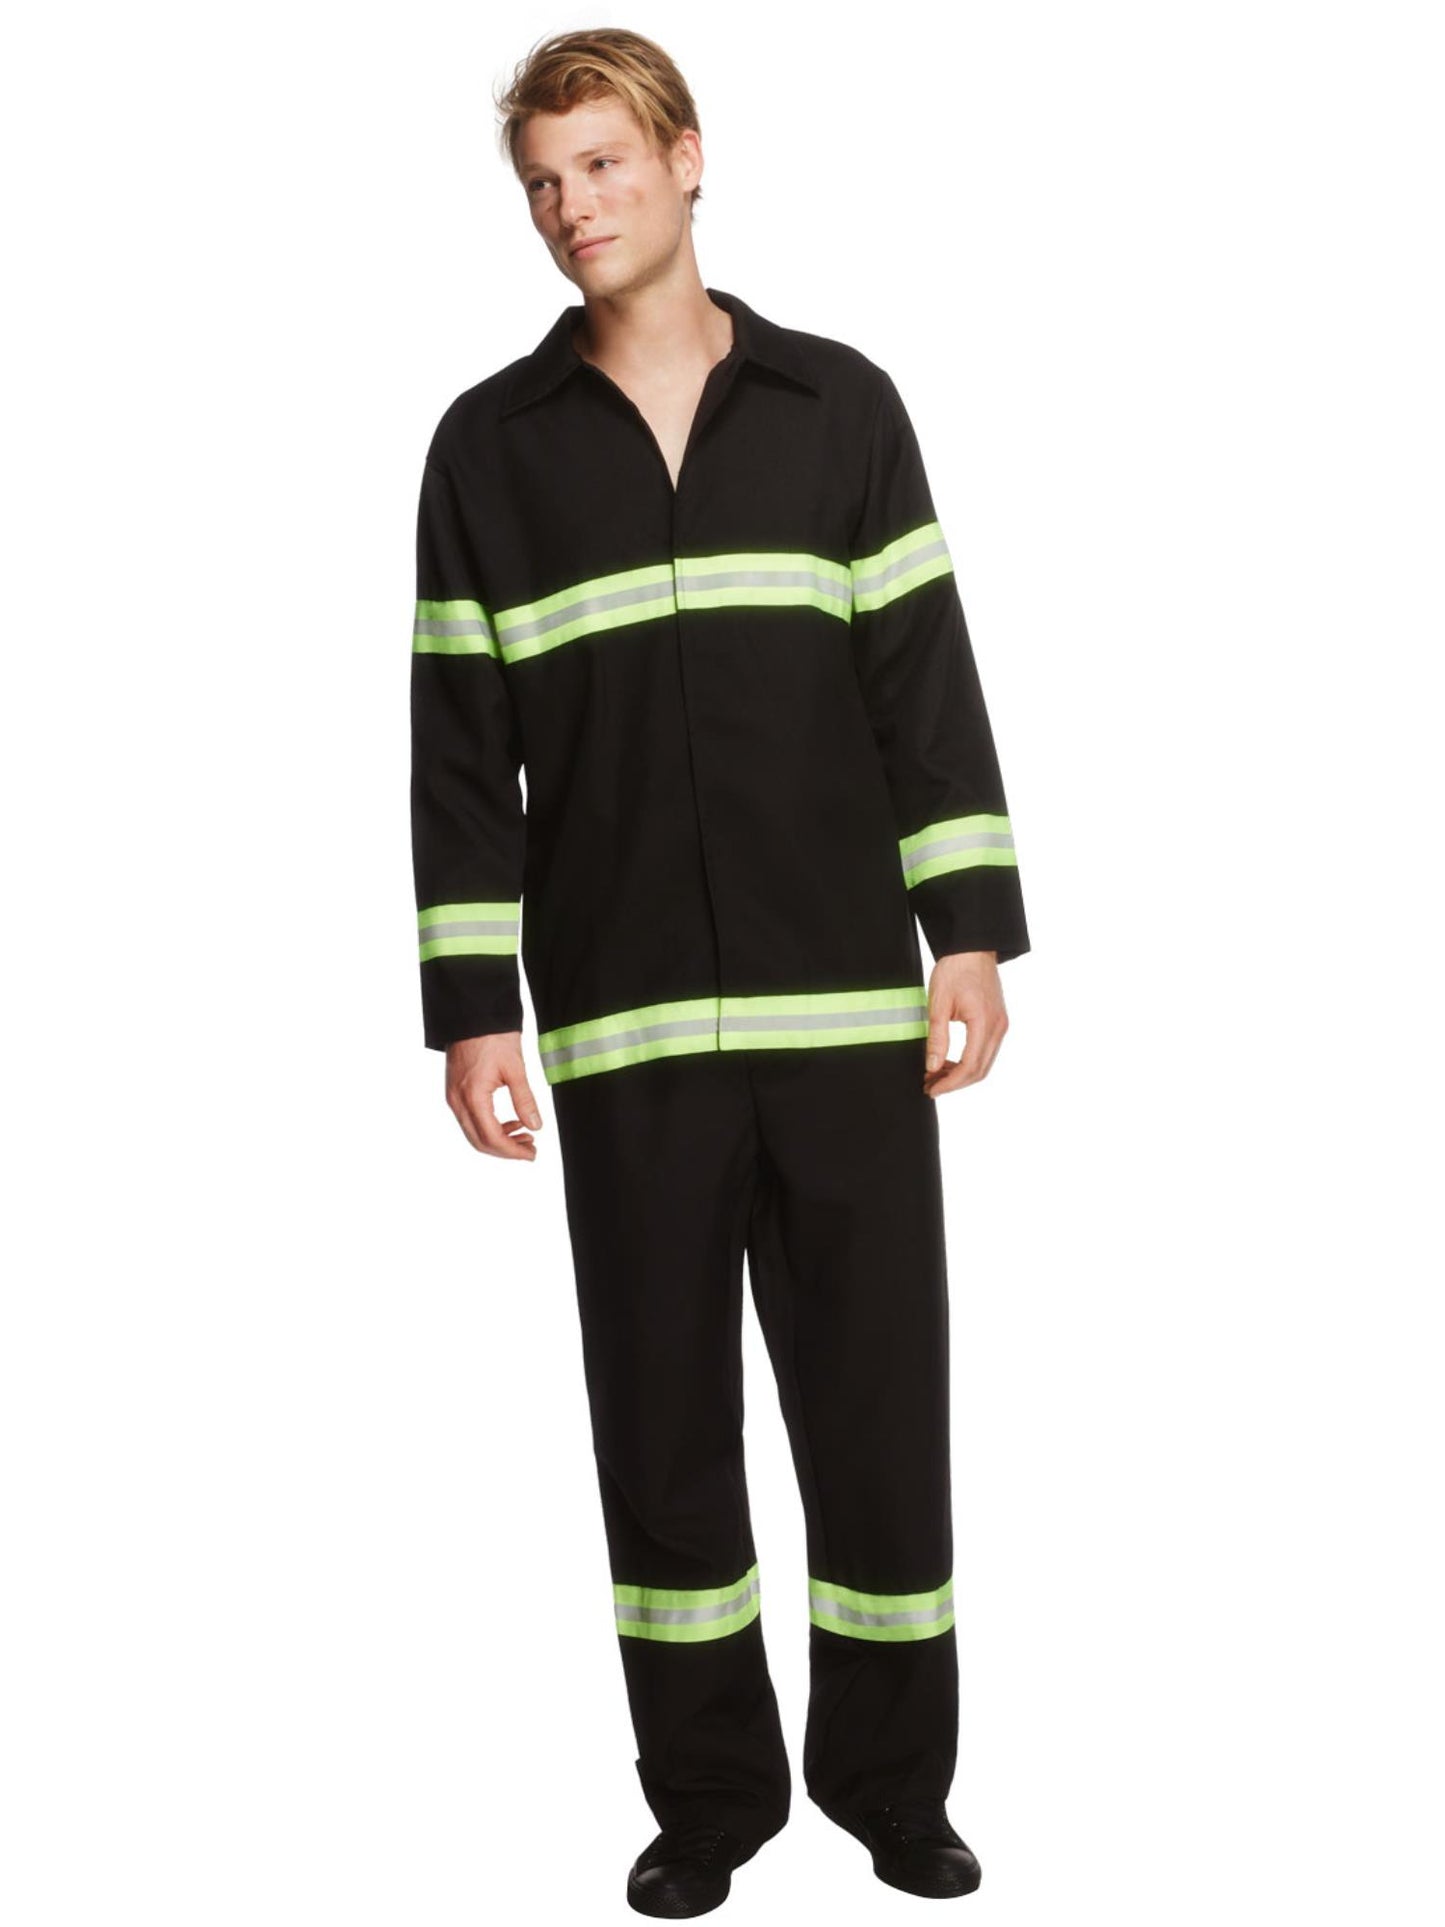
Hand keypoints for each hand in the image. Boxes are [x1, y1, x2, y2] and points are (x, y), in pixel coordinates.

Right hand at [444, 1032, 544, 1158]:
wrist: (473, 1014)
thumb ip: (525, 1100)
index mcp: (472, 1096)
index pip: (491, 1138)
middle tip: (530, 1148)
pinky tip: (510, 1122)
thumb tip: (535, 1126)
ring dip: (498, 1140)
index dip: (512, 1152)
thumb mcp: (515, 1068)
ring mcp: (453, 1097)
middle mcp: (457, 1101)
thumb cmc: (493, 1036)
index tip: (531, 1154)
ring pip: (473, 1133)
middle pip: (479, 1141)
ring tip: (525, 1135)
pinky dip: (489, 1127)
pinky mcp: (455, 1091)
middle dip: (506, 1150)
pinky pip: (470, 1120)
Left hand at [923, 952, 1008, 1096]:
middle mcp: (998, 1027)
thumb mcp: (938, 1004)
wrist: (972, 948)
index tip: (932, 1090)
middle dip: (955, 1083)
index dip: (950, 1083)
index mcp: (984, 1022)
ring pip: (984, 1063)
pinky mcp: (997, 1022)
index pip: (969, 1066)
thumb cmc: (955, 970)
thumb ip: (937, 1038)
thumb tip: (932, 1067)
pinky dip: (968, 1062)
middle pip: (980, 1070)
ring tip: (935, 1076)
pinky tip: (948, 1062)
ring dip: (961, 1074)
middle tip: (930, 1087)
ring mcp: (1000, 1025)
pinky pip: (985, 1051)